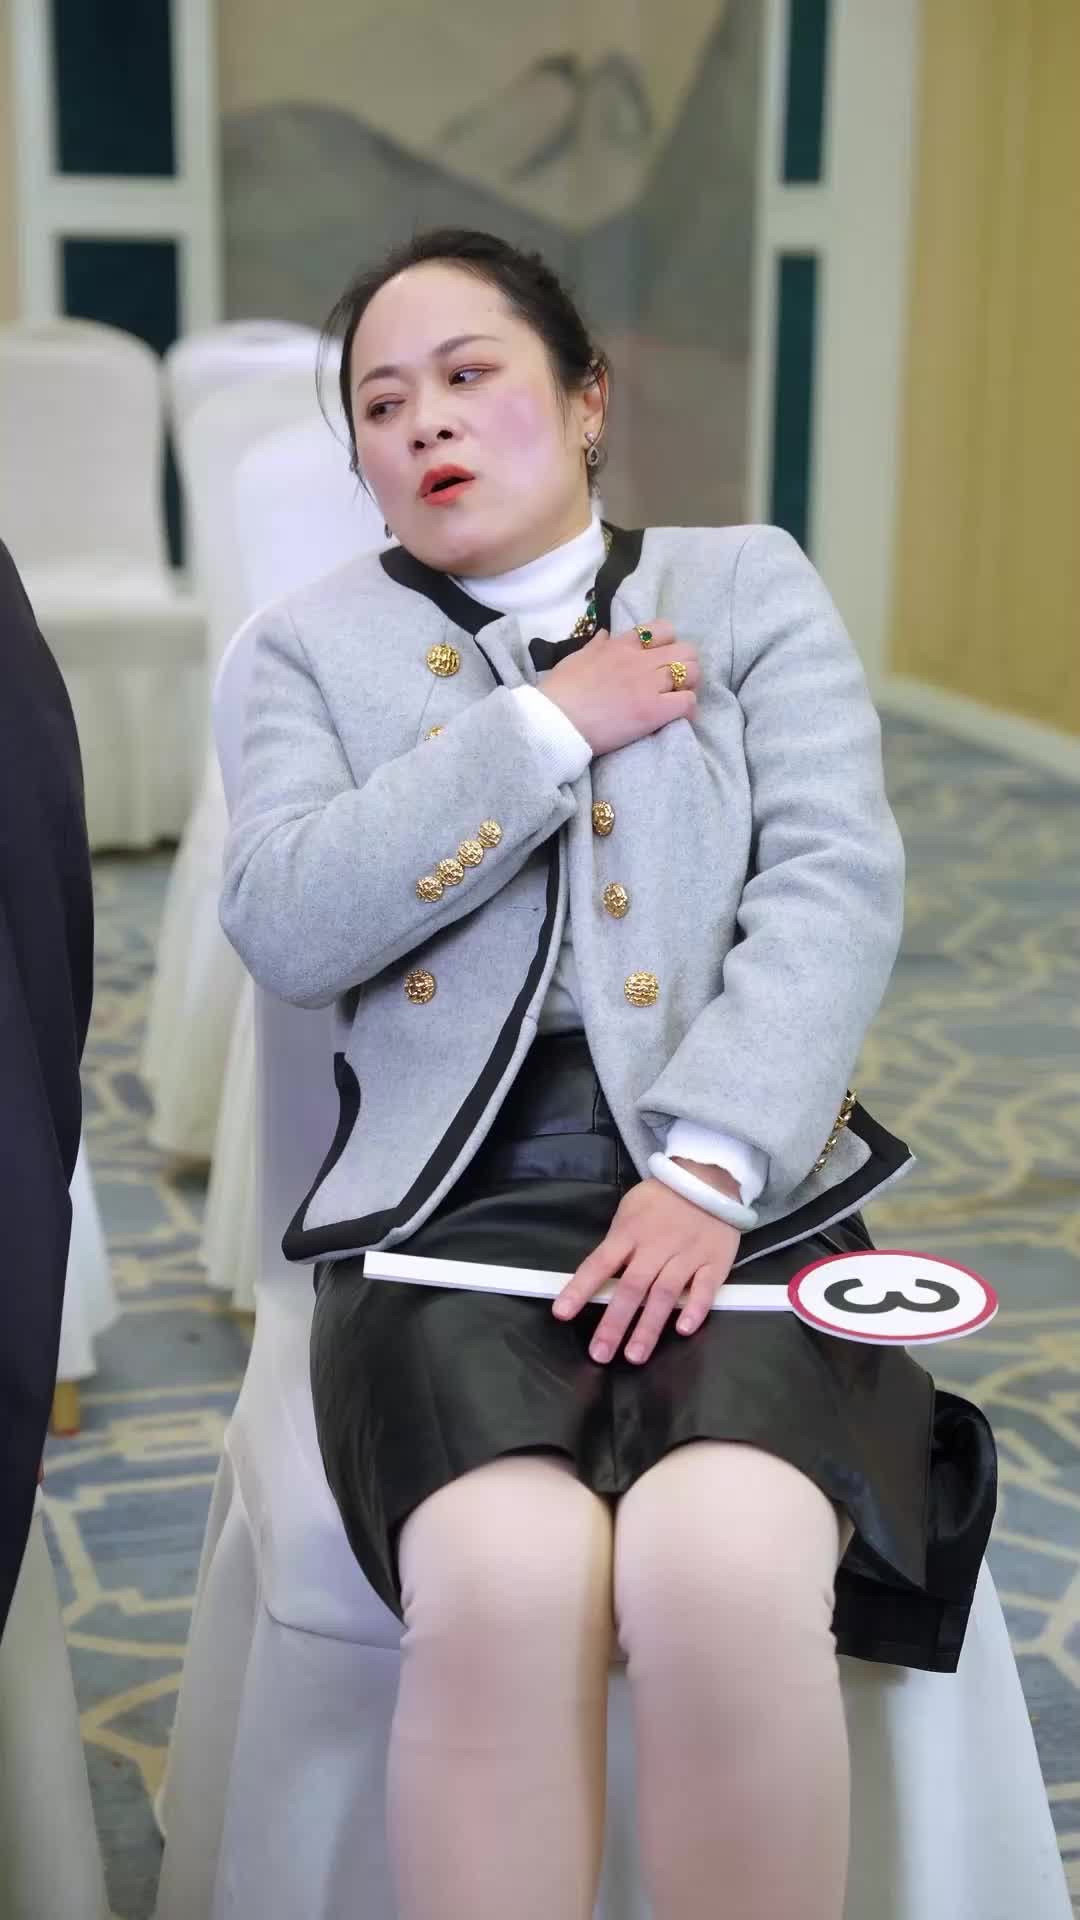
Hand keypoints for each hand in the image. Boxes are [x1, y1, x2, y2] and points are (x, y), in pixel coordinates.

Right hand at [540, 620, 698, 755]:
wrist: (554, 721)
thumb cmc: (559, 692)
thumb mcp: (576, 658)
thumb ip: (595, 646)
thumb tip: (604, 634)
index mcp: (620, 645)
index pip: (662, 629)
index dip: (670, 644)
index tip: (662, 660)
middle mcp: (639, 660)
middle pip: (686, 650)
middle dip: (686, 665)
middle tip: (675, 683)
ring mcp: (648, 685)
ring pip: (692, 672)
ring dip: (690, 686)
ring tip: (677, 699)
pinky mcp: (652, 711)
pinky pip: (688, 702)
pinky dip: (688, 709)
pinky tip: (678, 717)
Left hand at [552, 1176, 740, 1364]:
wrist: (709, 1176)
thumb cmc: (661, 1199)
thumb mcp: (629, 1210)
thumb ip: (617, 1242)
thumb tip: (599, 1277)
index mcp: (629, 1233)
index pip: (599, 1263)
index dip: (580, 1289)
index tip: (562, 1314)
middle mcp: (656, 1246)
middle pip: (632, 1287)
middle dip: (614, 1323)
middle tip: (600, 1354)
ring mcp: (687, 1255)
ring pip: (665, 1293)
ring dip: (649, 1327)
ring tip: (634, 1356)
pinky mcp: (715, 1262)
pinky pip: (705, 1288)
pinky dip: (695, 1309)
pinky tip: (683, 1330)